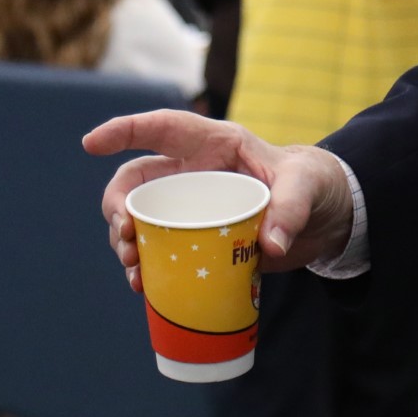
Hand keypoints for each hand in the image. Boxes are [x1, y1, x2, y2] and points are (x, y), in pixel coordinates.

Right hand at [87, 108, 354, 286]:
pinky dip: (147, 269)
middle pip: (137, 182)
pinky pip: (160, 251)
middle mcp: (194, 174)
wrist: (327, 217)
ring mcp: (193, 209)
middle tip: (125, 234)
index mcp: (215, 144)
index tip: (90, 143)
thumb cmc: (315, 184)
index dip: (123, 131)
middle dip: (118, 206)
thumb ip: (291, 209)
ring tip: (132, 268)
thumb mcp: (307, 186)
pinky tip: (144, 288)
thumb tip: (270, 246)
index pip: (162, 129)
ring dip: (126, 242)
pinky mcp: (198, 240)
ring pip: (141, 219)